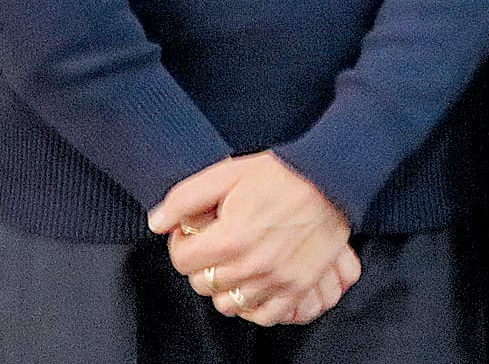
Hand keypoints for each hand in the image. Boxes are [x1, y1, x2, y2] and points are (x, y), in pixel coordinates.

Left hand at [148, 152, 357, 325]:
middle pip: (202, 284)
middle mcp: (251, 265)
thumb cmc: (282, 173)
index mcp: (230, 238)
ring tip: (236, 260)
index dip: (182, 243)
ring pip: (228, 304)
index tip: (193, 232)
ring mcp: (275, 280)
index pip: (182, 261)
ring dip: (226, 284)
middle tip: (215, 243)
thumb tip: (156, 223)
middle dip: (202, 263)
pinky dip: (254, 304)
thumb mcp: (228, 173)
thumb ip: (185, 198)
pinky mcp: (297, 287)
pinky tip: (255, 280)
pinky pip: (263, 315)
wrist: (332, 178)